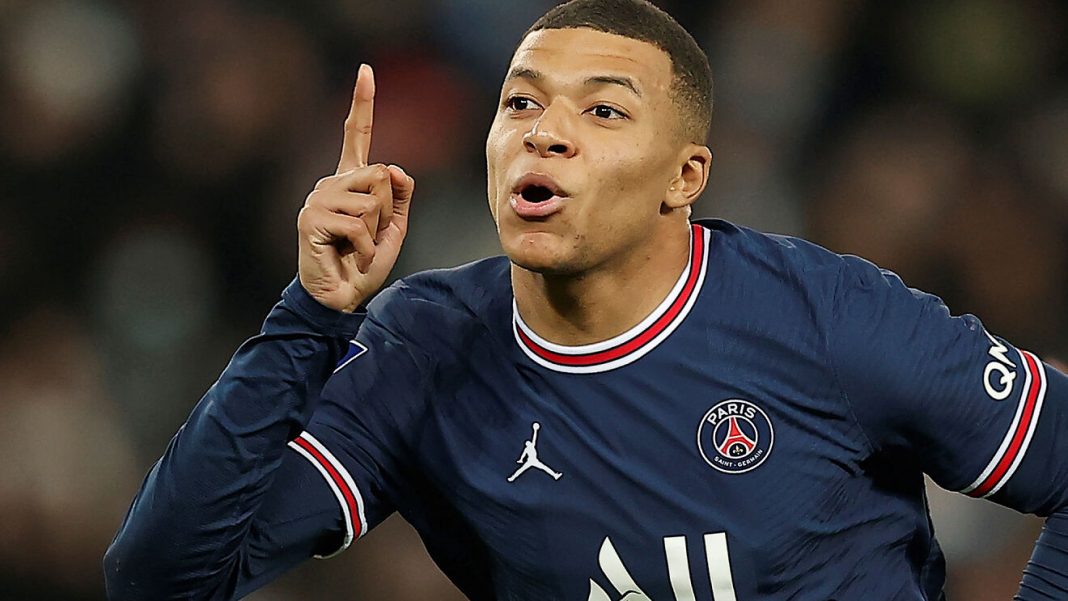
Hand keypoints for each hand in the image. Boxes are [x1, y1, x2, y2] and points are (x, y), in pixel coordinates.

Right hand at [297, 64, 414, 311]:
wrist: (340, 297)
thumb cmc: (363, 263)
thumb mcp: (394, 228)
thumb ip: (400, 197)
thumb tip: (395, 168)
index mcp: (349, 181)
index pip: (356, 136)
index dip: (362, 104)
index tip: (366, 71)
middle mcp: (330, 183)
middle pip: (379, 175)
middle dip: (388, 211)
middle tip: (369, 238)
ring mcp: (318, 199)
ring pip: (372, 201)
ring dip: (376, 233)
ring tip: (358, 249)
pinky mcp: (312, 219)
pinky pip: (359, 224)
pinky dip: (366, 247)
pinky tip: (351, 257)